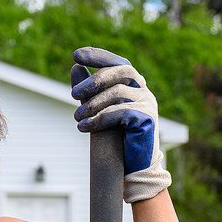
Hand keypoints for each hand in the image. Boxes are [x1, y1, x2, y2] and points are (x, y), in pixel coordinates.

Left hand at [70, 46, 171, 204]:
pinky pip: (120, 113)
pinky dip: (99, 119)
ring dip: (92, 105)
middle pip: (121, 72)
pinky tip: (84, 127)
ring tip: (77, 117)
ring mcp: (148, 104)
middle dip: (94, 80)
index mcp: (135, 85)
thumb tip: (75, 66)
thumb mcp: (100, 109)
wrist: (135, 166)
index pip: (118, 63)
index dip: (99, 56)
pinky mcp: (147, 120)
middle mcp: (144, 91)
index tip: (76, 55)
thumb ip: (90, 90)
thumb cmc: (118, 137)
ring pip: (118, 93)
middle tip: (73, 94)